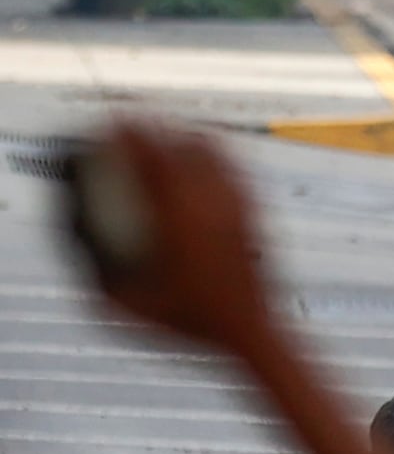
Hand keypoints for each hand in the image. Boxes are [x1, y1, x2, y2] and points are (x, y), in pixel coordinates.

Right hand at [72, 121, 275, 356]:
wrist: (251, 328)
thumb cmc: (195, 319)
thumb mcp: (128, 299)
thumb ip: (97, 264)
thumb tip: (77, 233)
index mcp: (178, 211)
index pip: (149, 149)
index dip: (124, 130)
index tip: (107, 127)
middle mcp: (212, 199)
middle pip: (180, 137)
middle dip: (151, 125)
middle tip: (130, 129)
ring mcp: (239, 202)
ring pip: (212, 145)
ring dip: (181, 135)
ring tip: (163, 136)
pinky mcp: (256, 210)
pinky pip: (234, 165)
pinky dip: (213, 153)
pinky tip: (199, 161)